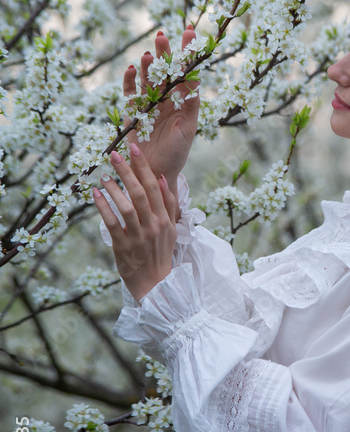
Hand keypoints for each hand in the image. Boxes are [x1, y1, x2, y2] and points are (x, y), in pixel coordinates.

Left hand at [93, 143, 176, 301]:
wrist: (156, 284)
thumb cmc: (160, 253)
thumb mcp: (171, 228)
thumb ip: (167, 203)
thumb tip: (160, 178)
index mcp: (165, 218)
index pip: (155, 186)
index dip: (144, 166)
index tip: (134, 148)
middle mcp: (153, 225)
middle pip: (140, 192)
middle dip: (127, 171)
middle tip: (114, 154)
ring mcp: (139, 236)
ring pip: (126, 206)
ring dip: (114, 187)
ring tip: (102, 174)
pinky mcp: (123, 246)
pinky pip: (112, 223)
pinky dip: (103, 207)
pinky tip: (95, 194)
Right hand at [123, 27, 199, 194]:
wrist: (155, 173)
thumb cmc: (176, 153)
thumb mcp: (188, 128)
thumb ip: (191, 104)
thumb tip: (197, 79)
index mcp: (182, 101)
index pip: (186, 72)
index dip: (187, 52)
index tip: (189, 31)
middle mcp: (166, 99)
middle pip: (164, 71)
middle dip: (164, 53)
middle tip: (162, 35)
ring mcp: (148, 104)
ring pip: (147, 78)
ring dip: (147, 65)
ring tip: (147, 54)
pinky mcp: (132, 112)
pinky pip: (129, 92)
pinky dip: (129, 80)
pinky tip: (131, 68)